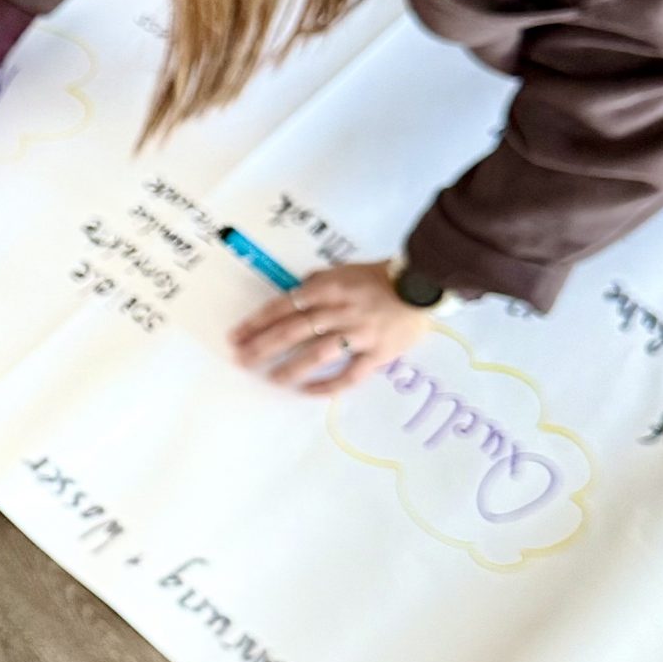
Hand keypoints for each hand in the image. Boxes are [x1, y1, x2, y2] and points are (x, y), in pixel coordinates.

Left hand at [229, 259, 432, 393]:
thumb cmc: (383, 276)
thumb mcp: (346, 268)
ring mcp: (359, 333)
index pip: (285, 305)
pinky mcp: (378, 353)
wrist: (425, 283)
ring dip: (291, 367)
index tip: (238, 335)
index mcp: (329, 288)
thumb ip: (321, 278)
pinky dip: (328, 385)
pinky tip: (307, 392)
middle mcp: (340, 310)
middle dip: (263, 346)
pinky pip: (350, 374)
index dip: (258, 321)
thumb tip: (299, 286)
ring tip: (271, 378)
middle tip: (242, 360)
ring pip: (316, 353)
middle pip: (293, 330)